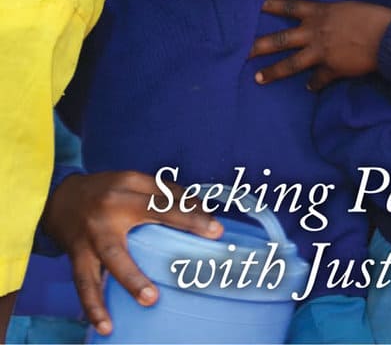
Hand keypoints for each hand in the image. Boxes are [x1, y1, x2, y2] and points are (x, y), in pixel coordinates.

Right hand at [42, 170, 221, 336]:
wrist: (58, 198)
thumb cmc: (104, 191)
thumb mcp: (131, 181)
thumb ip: (163, 192)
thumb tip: (201, 208)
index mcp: (128, 185)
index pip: (164, 198)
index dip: (191, 213)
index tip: (215, 230)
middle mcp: (111, 206)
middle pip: (144, 216)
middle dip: (171, 231)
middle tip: (192, 257)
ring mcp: (93, 233)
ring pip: (112, 257)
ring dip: (131, 279)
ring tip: (151, 299)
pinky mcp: (76, 255)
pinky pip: (84, 283)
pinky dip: (93, 306)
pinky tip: (106, 325)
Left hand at [250, 0, 390, 89]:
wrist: (386, 36)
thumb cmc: (372, 16)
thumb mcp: (348, 8)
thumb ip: (334, 15)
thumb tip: (331, 18)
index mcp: (320, 12)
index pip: (290, 7)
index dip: (273, 5)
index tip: (258, 4)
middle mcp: (315, 32)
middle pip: (281, 39)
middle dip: (260, 45)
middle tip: (244, 50)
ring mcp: (321, 52)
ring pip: (291, 64)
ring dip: (273, 72)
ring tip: (258, 78)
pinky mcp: (332, 69)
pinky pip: (318, 80)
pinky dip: (314, 84)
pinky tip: (310, 88)